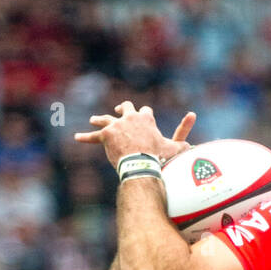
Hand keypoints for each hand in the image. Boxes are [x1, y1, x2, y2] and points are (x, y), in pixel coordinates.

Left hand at [75, 101, 195, 167]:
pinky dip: (85, 138)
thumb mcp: (173, 150)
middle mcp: (130, 118)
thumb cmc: (158, 156)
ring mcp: (117, 125)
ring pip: (106, 119)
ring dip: (100, 120)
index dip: (143, 115)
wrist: (141, 161)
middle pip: (125, 108)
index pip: (144, 112)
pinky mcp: (106, 135)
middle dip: (122, 109)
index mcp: (146, 118)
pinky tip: (77, 138)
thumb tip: (193, 148)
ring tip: (94, 120)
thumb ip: (182, 146)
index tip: (142, 116)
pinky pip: (93, 137)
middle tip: (119, 111)